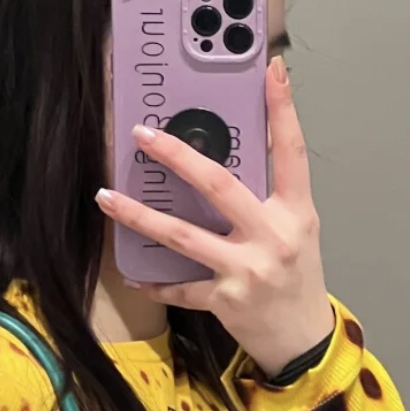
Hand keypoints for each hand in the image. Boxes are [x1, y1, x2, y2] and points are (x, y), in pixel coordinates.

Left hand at [95, 57, 335, 374]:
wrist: (302, 340)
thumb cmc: (297, 279)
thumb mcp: (297, 230)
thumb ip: (271, 195)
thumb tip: (238, 154)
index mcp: (296, 212)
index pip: (291, 152)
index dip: (282, 109)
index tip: (269, 70)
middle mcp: (272, 236)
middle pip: (219, 186)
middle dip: (177, 157)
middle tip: (143, 135)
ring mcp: (247, 270)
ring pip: (184, 236)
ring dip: (140, 216)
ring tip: (107, 197)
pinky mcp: (225, 301)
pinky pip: (181, 286)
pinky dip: (157, 281)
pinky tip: (135, 273)